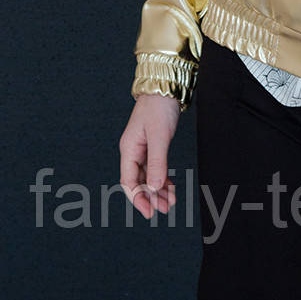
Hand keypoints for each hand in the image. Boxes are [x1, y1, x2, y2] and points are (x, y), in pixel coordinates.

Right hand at [119, 93, 181, 218]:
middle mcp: (133, 150)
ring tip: (171, 202)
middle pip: (139, 181)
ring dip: (158, 190)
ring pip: (149, 176)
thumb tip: (154, 188)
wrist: (165, 87)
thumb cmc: (159, 107)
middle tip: (165, 209)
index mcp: (129, 149)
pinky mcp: (153, 145)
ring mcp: (143, 148)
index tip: (149, 212)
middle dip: (151, 197)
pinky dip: (163, 178)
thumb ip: (157, 162)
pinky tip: (171, 187)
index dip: (138, 198)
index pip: (129, 181)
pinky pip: (156, 167)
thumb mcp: (159, 136)